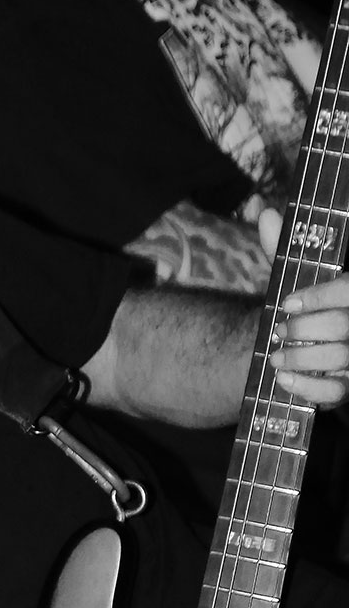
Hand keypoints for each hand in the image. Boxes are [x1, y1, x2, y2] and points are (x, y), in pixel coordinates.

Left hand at [258, 210, 348, 405]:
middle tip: (279, 330)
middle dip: (306, 328)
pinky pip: (334, 392)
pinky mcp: (347, 388)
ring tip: (275, 355)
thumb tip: (266, 215)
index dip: (319, 297)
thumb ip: (282, 252)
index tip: (287, 302)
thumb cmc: (304, 307)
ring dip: (302, 358)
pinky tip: (283, 377)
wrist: (303, 343)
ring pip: (340, 359)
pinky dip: (306, 387)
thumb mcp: (295, 277)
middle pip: (343, 327)